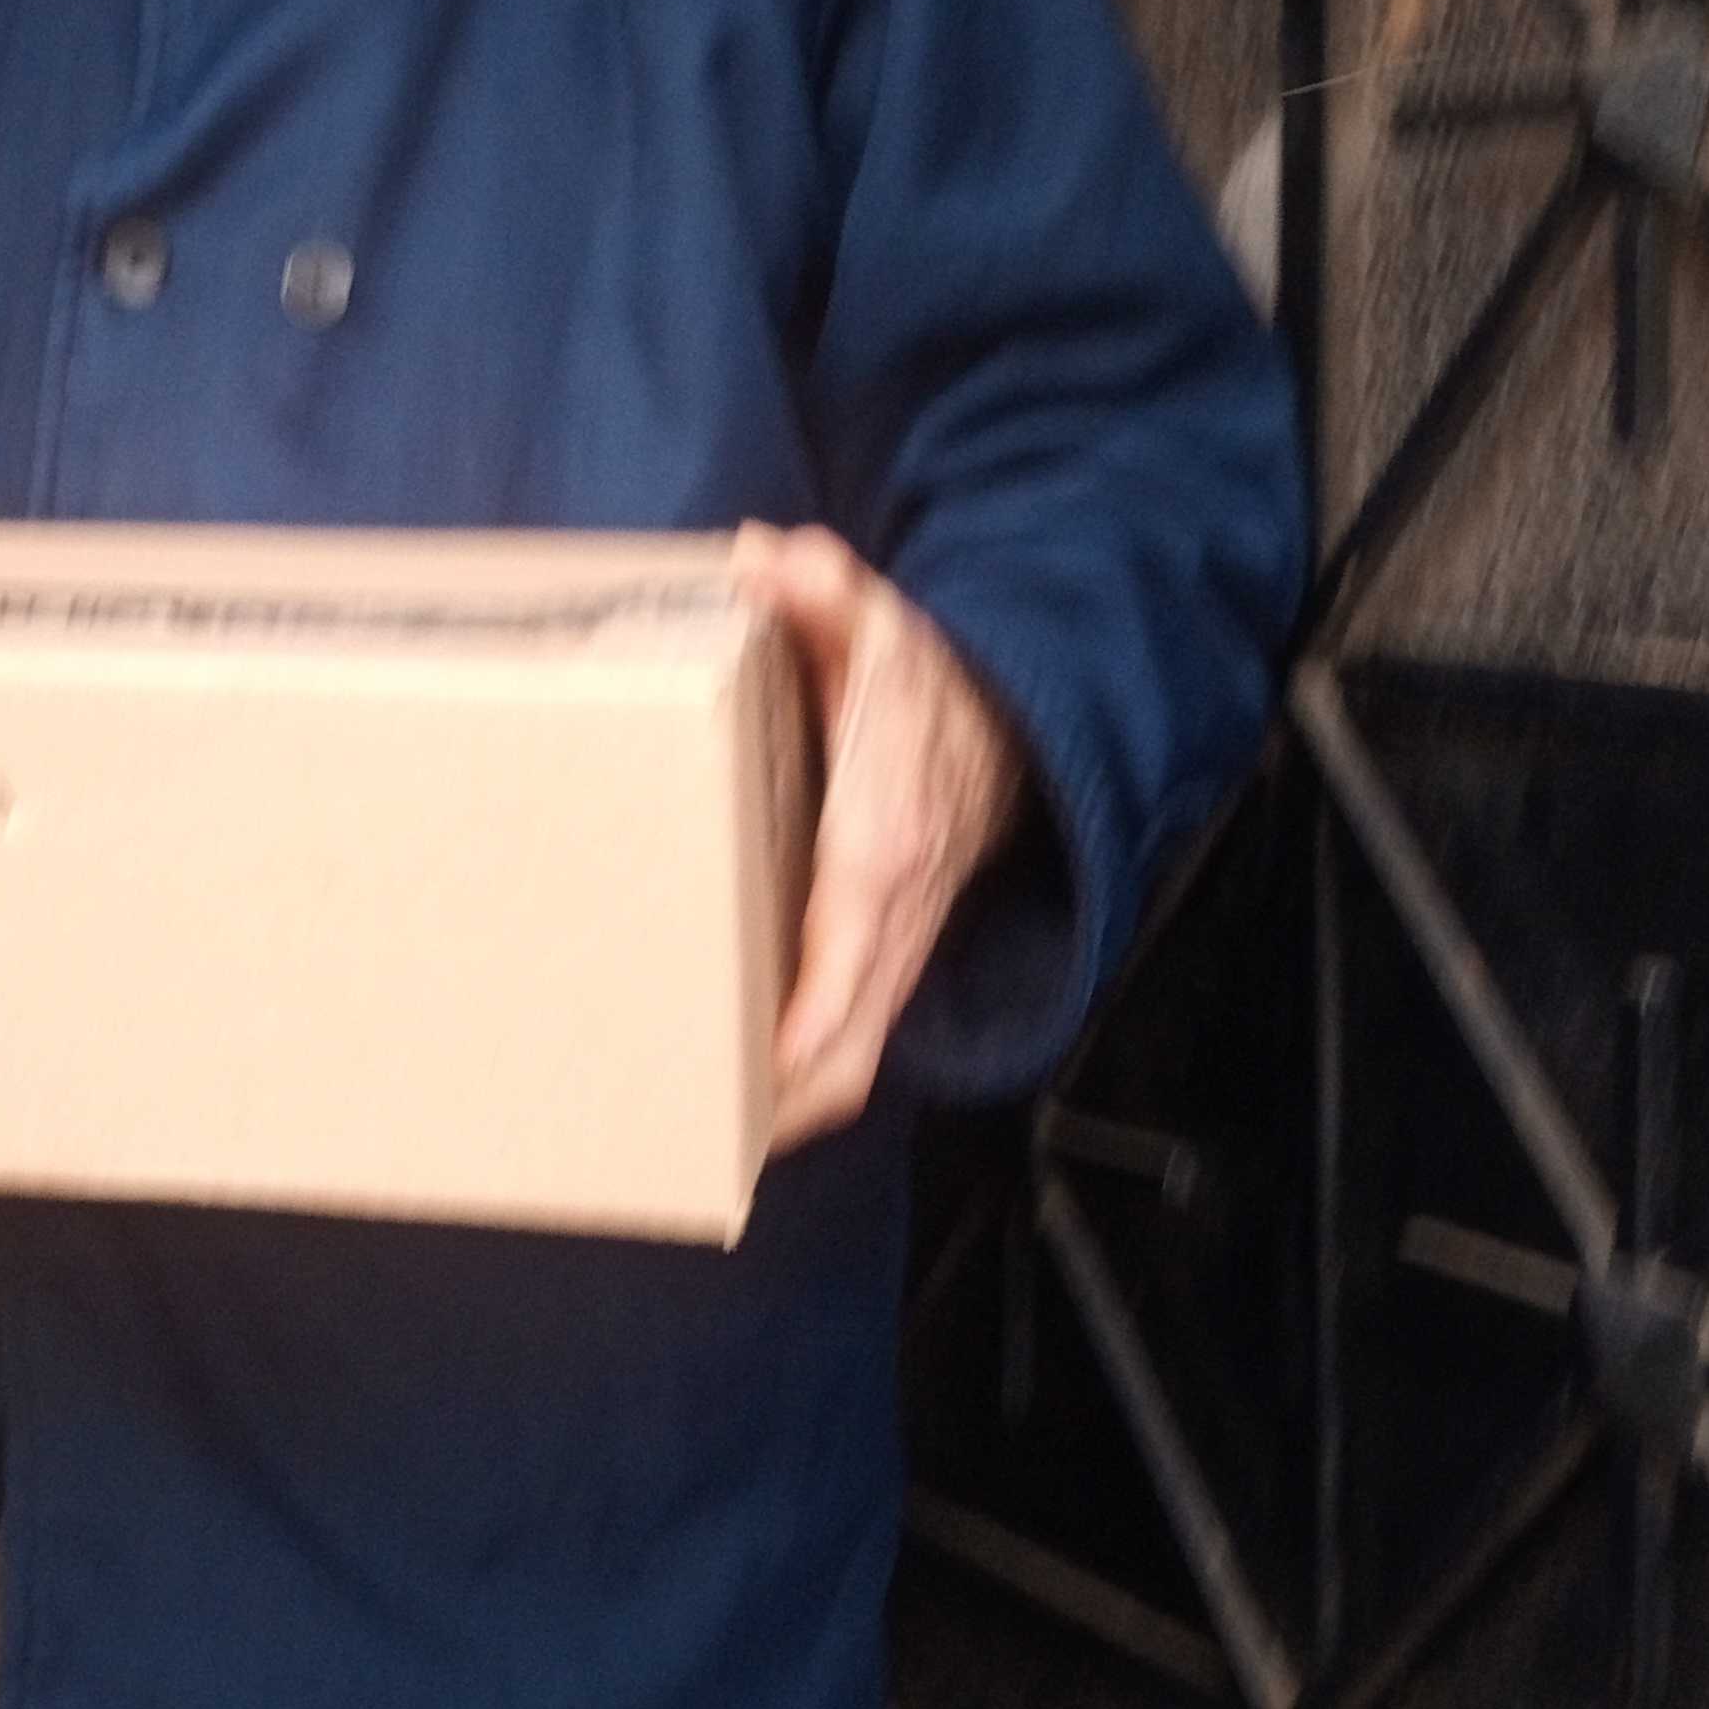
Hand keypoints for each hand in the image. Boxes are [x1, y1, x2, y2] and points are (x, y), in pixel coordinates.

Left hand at [735, 522, 1025, 1152]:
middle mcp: (898, 905)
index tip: (775, 1055)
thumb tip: (761, 558)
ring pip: (857, 1055)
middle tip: (702, 1140)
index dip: (822, 998)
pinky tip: (743, 1114)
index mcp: (887, 830)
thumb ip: (819, 589)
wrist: (1006, 728)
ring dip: (791, 1109)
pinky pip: (855, 1042)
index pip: (857, 926)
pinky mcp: (887, 959)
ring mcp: (898, 943)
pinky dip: (806, 1086)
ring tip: (706, 1151)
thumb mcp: (874, 624)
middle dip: (788, 1097)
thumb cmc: (919, 687)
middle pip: (854, 1032)